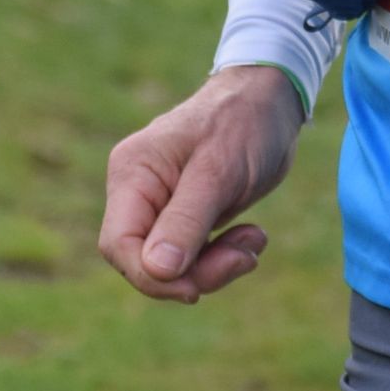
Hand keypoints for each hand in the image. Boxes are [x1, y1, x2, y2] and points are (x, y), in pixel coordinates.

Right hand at [97, 64, 305, 304]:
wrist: (271, 101)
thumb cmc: (242, 122)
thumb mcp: (218, 172)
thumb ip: (186, 220)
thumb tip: (157, 271)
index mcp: (133, 173)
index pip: (118, 244)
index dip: (151, 277)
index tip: (195, 288)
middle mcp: (138, 191)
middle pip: (146, 262)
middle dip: (194, 273)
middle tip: (243, 258)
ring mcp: (161, 204)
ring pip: (173, 265)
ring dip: (217, 265)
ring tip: (255, 240)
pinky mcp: (186, 216)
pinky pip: (194, 256)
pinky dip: (224, 256)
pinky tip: (252, 235)